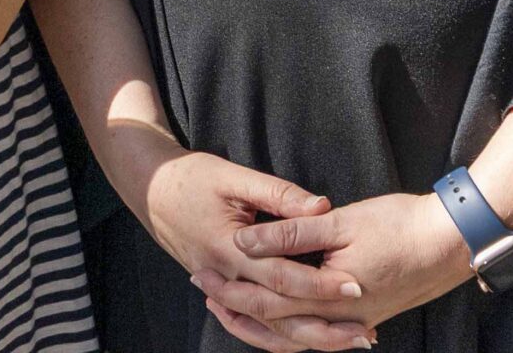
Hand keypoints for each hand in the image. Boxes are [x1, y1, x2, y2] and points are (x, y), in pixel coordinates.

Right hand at [118, 145, 372, 349]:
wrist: (149, 189)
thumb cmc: (191, 177)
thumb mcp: (233, 177)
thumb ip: (278, 193)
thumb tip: (321, 207)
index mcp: (229, 249)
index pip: (282, 276)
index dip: (320, 284)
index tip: (356, 286)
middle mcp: (225, 277)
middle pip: (279, 314)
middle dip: (323, 325)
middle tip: (363, 331)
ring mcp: (222, 287)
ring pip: (266, 327)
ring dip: (307, 337)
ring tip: (345, 340)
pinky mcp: (222, 288)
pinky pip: (252, 323)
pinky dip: (280, 333)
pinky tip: (307, 335)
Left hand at [194, 191, 469, 348]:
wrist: (452, 242)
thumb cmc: (400, 226)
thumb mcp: (341, 222)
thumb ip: (291, 234)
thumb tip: (246, 241)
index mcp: (329, 297)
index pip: (267, 302)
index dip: (232, 289)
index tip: (201, 273)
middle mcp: (340, 320)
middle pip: (277, 325)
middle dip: (238, 308)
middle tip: (204, 289)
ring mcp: (354, 324)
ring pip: (296, 337)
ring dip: (261, 323)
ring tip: (230, 304)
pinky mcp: (364, 318)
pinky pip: (317, 333)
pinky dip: (290, 327)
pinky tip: (277, 316)